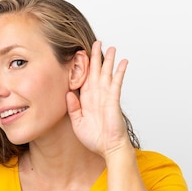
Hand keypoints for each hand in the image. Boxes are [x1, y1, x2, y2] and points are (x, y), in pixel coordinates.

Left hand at [66, 41, 131, 157]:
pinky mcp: (114, 100)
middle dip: (96, 57)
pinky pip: (117, 83)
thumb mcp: (77, 122)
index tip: (81, 54)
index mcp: (86, 100)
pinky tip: (123, 62)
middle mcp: (97, 95)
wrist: (107, 148)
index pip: (84, 78)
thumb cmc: (94, 138)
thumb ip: (73, 108)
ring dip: (109, 60)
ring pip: (107, 74)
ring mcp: (106, 96)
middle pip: (96, 72)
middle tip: (96, 43)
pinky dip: (120, 72)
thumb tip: (68, 93)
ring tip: (111, 48)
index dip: (83, 66)